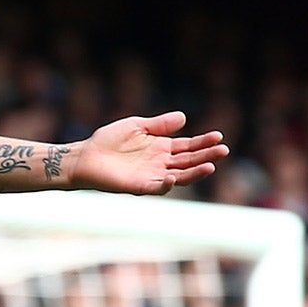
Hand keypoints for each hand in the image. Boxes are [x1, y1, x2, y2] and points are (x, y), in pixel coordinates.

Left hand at [68, 112, 228, 194]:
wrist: (84, 156)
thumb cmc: (108, 141)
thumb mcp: (137, 126)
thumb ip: (159, 124)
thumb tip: (184, 118)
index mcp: (161, 147)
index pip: (188, 146)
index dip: (203, 142)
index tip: (218, 136)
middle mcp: (160, 163)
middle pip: (188, 161)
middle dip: (206, 156)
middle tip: (223, 150)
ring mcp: (150, 176)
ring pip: (178, 176)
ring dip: (194, 172)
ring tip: (210, 166)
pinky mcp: (137, 186)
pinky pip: (155, 188)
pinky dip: (164, 184)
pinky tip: (173, 177)